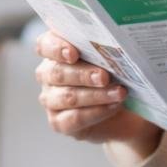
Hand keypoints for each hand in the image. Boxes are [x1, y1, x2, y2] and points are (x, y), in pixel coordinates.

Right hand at [34, 31, 160, 154]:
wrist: (122, 110)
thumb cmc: (112, 75)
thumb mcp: (109, 57)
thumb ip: (103, 47)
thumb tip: (115, 44)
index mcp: (54, 51)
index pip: (45, 45)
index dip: (56, 48)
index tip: (73, 53)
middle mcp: (47, 74)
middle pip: (58, 72)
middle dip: (83, 75)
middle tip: (105, 77)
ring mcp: (50, 99)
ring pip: (68, 97)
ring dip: (96, 95)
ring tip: (119, 93)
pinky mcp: (58, 122)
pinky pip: (74, 118)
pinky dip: (96, 112)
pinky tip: (113, 106)